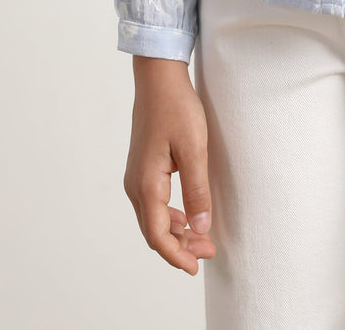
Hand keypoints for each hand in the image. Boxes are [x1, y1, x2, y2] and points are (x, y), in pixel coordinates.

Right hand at [123, 56, 216, 276]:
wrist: (159, 77)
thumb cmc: (176, 107)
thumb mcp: (194, 148)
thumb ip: (197, 190)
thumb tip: (201, 228)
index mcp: (146, 184)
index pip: (158, 235)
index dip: (177, 255)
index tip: (197, 266)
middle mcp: (135, 184)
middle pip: (154, 231)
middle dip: (180, 247)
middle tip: (209, 252)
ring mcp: (136, 176)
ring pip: (153, 219)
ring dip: (176, 233)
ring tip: (202, 238)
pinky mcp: (143, 168)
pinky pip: (153, 204)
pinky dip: (171, 218)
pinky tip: (188, 217)